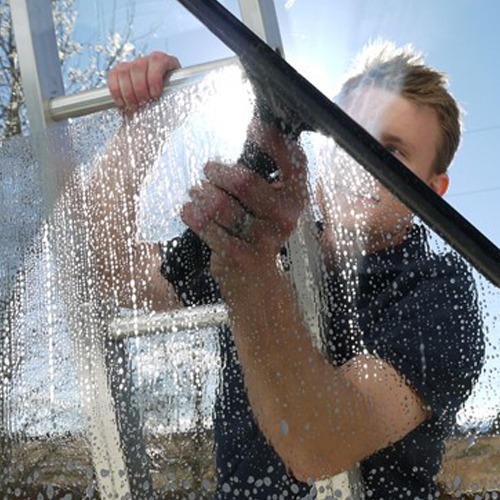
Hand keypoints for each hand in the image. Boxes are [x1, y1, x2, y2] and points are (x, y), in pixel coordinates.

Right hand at [108, 51, 180, 113]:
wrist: (160, 102)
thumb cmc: (171, 99)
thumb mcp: (177, 96)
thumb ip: (176, 96)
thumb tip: (176, 103)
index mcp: (164, 62)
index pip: (157, 61)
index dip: (154, 78)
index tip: (155, 95)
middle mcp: (147, 60)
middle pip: (137, 67)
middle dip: (139, 89)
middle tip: (143, 103)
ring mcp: (132, 64)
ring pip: (124, 72)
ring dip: (127, 92)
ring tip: (134, 106)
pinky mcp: (120, 71)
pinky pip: (113, 76)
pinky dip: (116, 91)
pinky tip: (122, 103)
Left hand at [181, 123, 307, 293]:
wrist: (257, 282)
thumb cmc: (257, 233)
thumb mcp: (269, 206)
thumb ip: (264, 177)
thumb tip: (247, 136)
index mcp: (297, 198)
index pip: (293, 160)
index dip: (272, 140)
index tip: (252, 127)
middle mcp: (286, 216)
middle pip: (244, 181)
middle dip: (218, 171)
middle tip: (208, 169)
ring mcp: (264, 238)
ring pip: (221, 204)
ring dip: (202, 193)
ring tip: (196, 191)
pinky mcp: (241, 255)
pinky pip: (208, 227)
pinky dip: (193, 215)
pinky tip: (188, 210)